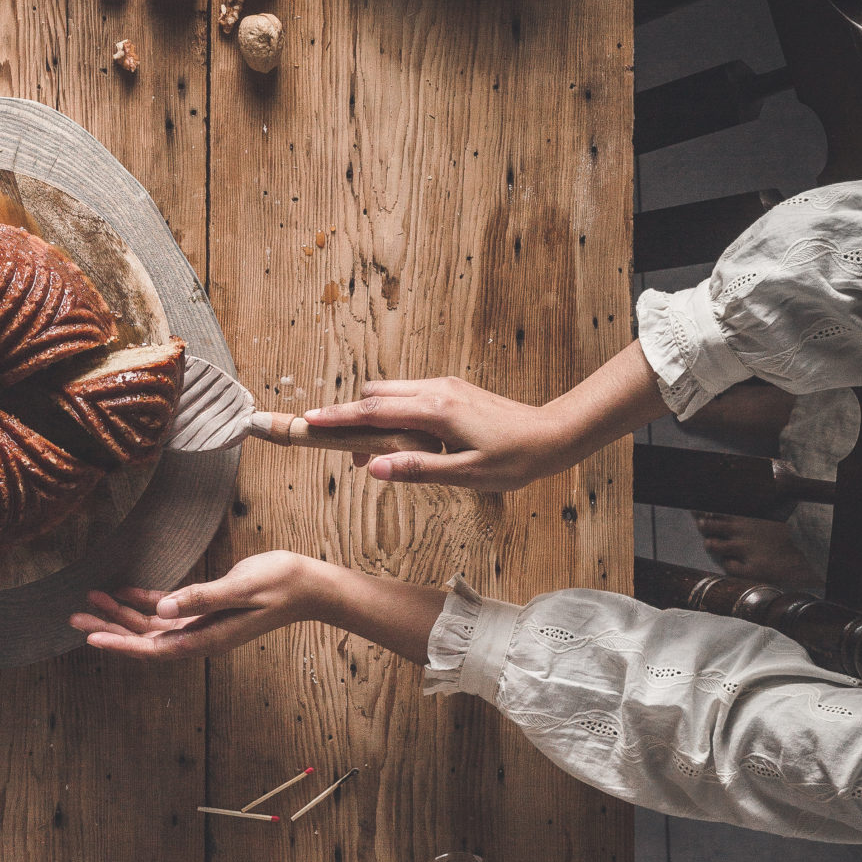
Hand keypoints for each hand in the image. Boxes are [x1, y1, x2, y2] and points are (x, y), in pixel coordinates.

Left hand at [70, 551, 332, 659]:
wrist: (309, 585)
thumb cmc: (278, 584)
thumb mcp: (239, 588)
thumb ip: (200, 598)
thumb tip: (162, 610)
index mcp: (206, 638)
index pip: (154, 648)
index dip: (120, 645)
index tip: (90, 641)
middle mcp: (200, 636)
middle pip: (145, 640)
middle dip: (110, 630)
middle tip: (75, 619)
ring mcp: (203, 625)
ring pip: (153, 626)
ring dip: (123, 615)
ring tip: (92, 601)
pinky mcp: (208, 610)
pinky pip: (169, 612)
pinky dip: (146, 602)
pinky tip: (126, 591)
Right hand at [305, 379, 561, 489]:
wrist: (550, 435)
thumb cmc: (512, 459)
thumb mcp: (464, 475)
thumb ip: (416, 469)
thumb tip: (373, 468)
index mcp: (434, 411)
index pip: (373, 412)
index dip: (339, 418)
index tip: (310, 421)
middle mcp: (435, 390)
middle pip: (375, 395)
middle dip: (352, 418)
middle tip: (342, 450)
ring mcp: (444, 386)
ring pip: (391, 392)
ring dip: (374, 416)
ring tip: (374, 453)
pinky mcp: (452, 389)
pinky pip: (409, 395)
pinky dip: (394, 412)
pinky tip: (404, 441)